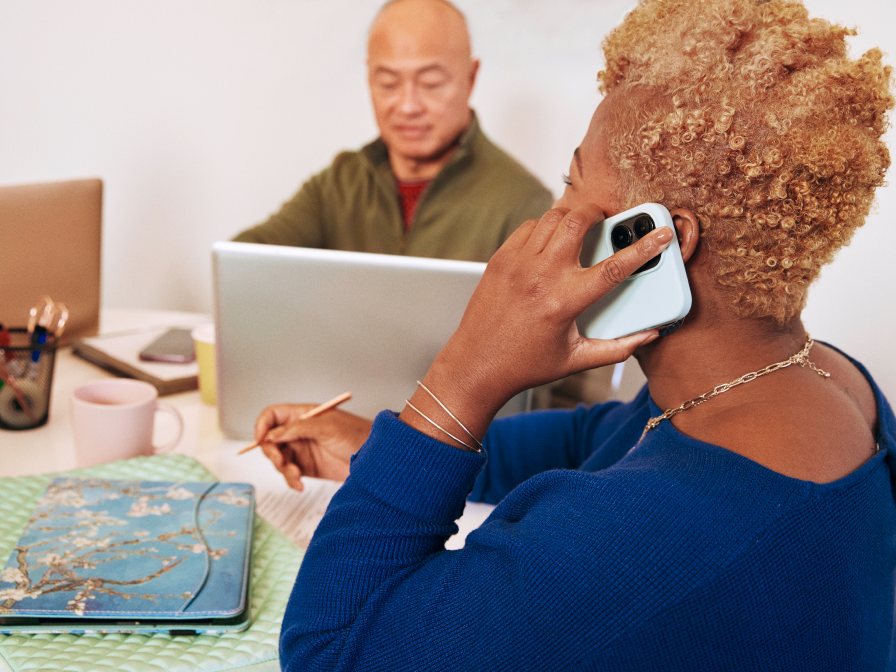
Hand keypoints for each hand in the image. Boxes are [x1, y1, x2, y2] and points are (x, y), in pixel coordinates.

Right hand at [252, 404, 372, 489]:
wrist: (374, 458)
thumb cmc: (356, 434)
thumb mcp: (326, 427)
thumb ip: (298, 429)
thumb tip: (271, 434)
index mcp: (303, 415)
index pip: (273, 415)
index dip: (262, 425)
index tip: (260, 440)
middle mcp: (299, 431)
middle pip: (271, 440)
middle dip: (272, 453)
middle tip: (281, 462)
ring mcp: (303, 450)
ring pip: (279, 459)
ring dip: (283, 469)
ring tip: (296, 475)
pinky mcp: (307, 468)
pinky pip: (290, 474)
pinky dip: (291, 480)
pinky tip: (299, 485)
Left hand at [400, 204, 671, 445]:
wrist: (475, 365)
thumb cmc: (525, 365)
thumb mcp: (576, 360)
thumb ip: (619, 347)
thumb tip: (649, 333)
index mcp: (565, 302)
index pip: (615, 267)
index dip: (644, 248)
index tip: (661, 234)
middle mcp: (541, 276)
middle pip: (577, 222)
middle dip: (598, 212)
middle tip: (608, 219)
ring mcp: (517, 264)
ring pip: (551, 217)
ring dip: (571, 216)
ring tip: (581, 227)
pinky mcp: (500, 260)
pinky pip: (527, 227)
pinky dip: (544, 226)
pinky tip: (551, 240)